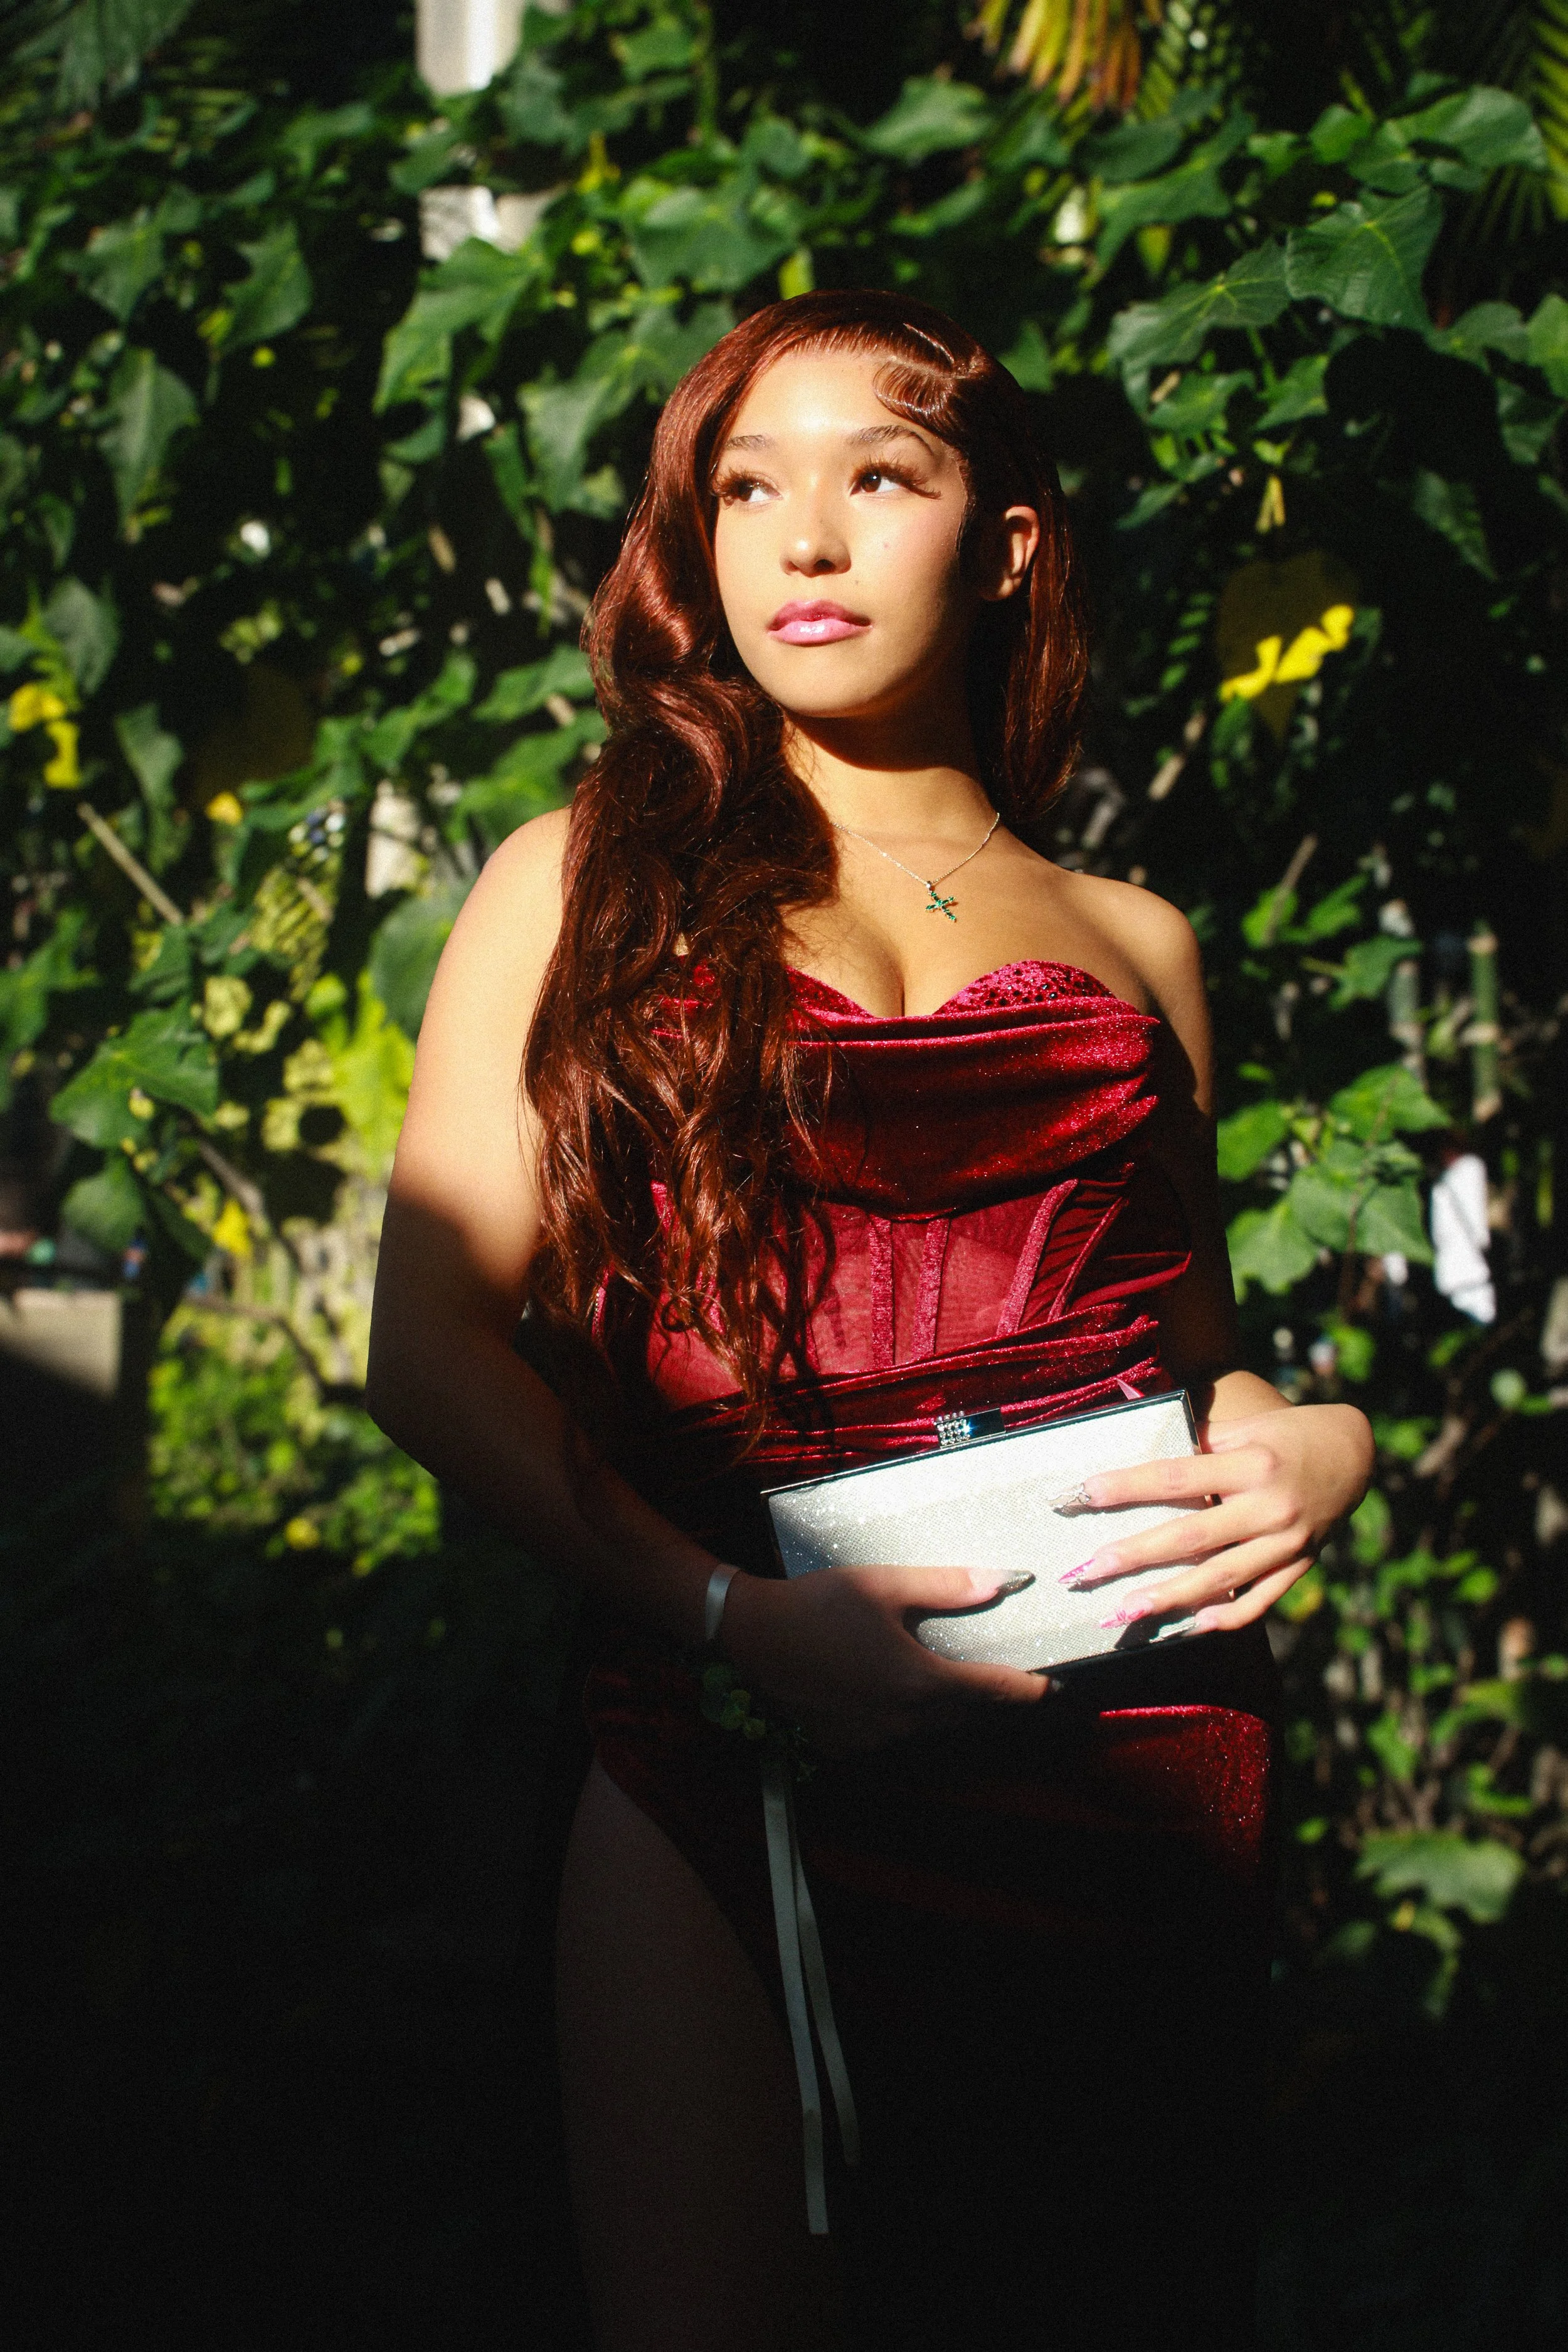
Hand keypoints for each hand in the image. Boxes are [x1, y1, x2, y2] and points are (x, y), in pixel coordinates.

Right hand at [720, 1563, 1051, 1756]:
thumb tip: (1004, 1581)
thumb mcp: (887, 1584)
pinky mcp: (845, 1746)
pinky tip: (888, 1693)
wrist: (753, 1633)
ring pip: (927, 1729)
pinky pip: (890, 1737)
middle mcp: (902, 1720)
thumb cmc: (821, 1602)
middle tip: (1000, 1680)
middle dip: (986, 1699)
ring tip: (943, 1682)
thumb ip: (948, 1586)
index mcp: (919, 1681)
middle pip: (963, 1715)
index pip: (992, 1691)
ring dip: (943, 1710)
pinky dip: (901, 1719)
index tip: (1054, 1690)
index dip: (1028, 1690)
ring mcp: (872, 1739)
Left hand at [1056, 1401, 1373, 1634]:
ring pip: (1220, 1576)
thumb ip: (1194, 1437)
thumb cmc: (1285, 1435)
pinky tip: (1190, 1626)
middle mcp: (1269, 1506)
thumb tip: (1131, 1413)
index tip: (1082, 1494)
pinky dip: (1227, 1616)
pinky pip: (1260, 1600)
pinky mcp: (1300, 1566)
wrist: (1355, 1454)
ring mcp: (1287, 1542)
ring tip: (1124, 1611)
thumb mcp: (1244, 1426)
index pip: (1176, 1476)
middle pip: (1190, 1535)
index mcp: (1251, 1463)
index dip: (1127, 1486)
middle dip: (1134, 1554)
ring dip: (1169, 1597)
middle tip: (1086, 1571)